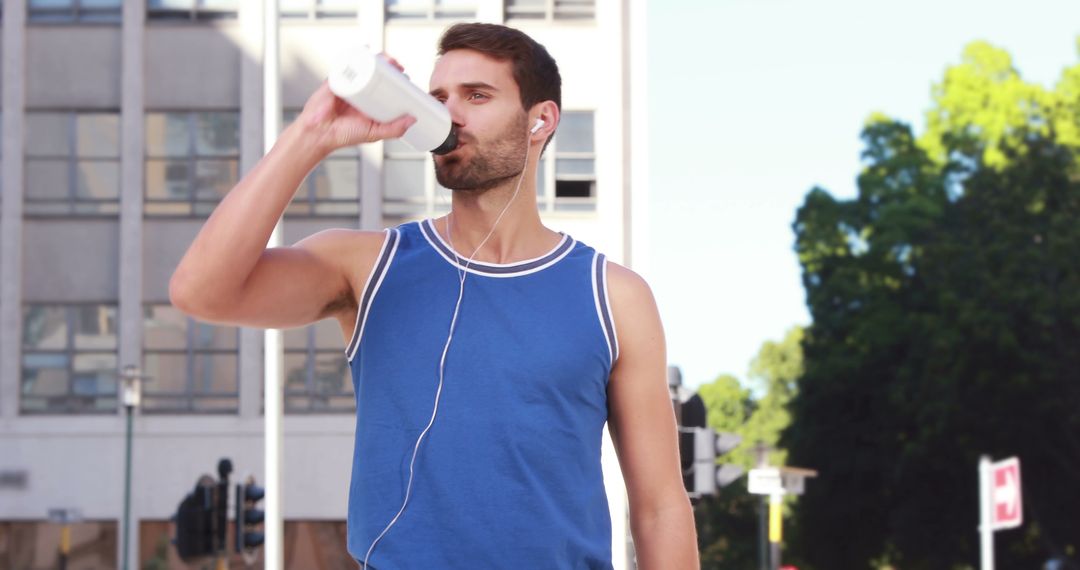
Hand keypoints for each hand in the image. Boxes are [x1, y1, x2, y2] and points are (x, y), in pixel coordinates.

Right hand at [297, 57, 416, 153]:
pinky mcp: (336, 79)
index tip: (406, 78)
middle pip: (376, 72)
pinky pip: (346, 64)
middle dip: (389, 66)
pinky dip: (355, 55)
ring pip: (363, 65)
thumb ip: (394, 129)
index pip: (386, 86)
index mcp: (369, 102)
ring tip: (387, 60)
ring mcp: (348, 83)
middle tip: (398, 66)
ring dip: (376, 58)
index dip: (396, 80)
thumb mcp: (375, 132)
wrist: (320, 133)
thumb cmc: (344, 134)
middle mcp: (360, 90)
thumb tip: (413, 119)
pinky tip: (366, 51)